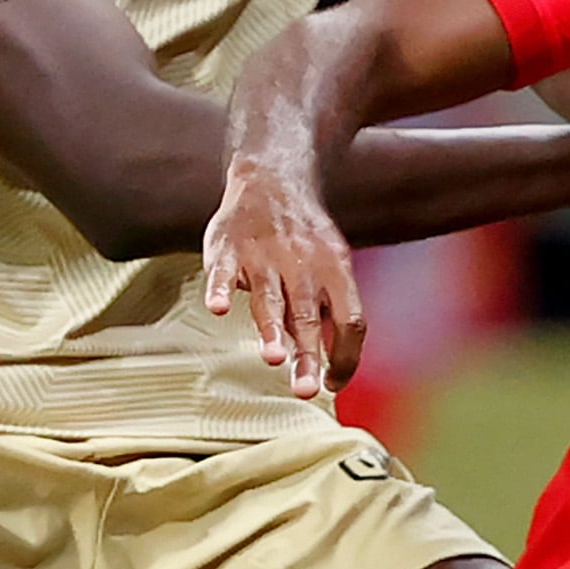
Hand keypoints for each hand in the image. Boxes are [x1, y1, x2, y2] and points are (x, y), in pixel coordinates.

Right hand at [200, 155, 363, 398]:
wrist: (274, 177)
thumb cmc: (305, 238)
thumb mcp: (332, 267)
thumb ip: (329, 315)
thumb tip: (332, 372)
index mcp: (336, 272)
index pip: (352, 320)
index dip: (346, 356)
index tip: (332, 386)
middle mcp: (303, 264)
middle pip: (310, 315)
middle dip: (307, 355)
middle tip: (306, 390)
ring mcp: (264, 255)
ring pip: (269, 296)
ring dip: (271, 327)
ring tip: (272, 357)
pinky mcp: (228, 247)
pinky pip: (223, 270)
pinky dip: (220, 288)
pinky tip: (217, 309)